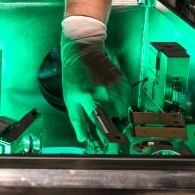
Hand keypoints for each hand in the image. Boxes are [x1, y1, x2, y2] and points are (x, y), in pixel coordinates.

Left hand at [60, 15, 129, 142]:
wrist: (83, 52)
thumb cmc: (73, 76)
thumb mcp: (69, 98)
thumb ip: (77, 119)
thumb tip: (83, 137)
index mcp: (87, 97)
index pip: (100, 122)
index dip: (106, 135)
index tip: (108, 142)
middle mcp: (103, 91)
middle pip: (113, 117)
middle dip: (109, 121)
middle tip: (103, 118)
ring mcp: (114, 85)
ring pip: (121, 109)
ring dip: (116, 111)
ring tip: (105, 104)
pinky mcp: (121, 80)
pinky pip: (125, 98)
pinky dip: (120, 101)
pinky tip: (110, 95)